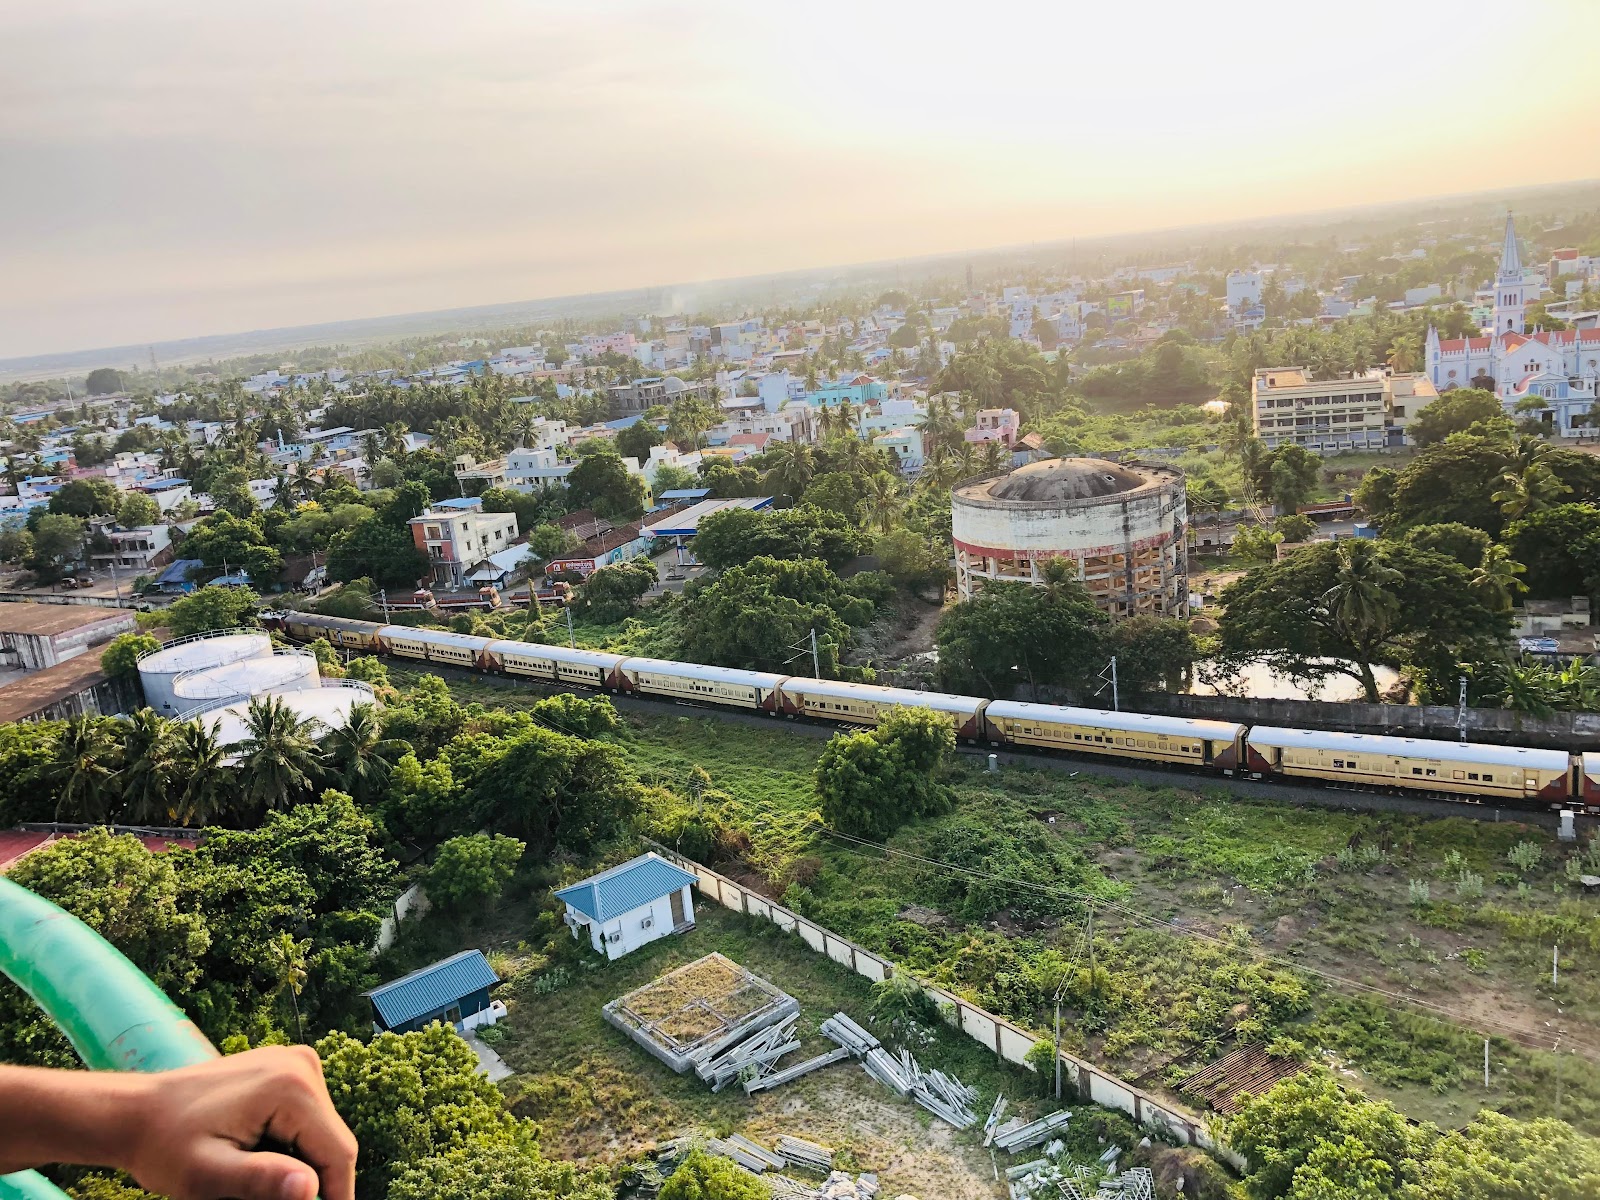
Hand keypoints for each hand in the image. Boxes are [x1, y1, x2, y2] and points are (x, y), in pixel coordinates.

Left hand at [121, 1046, 356, 1199]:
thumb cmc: (164, 1146)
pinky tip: (253, 1158)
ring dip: (298, 1166)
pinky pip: (305, 1120)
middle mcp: (302, 1066)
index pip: (338, 1153)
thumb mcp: (207, 1176)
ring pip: (320, 1134)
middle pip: (331, 1143)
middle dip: (310, 1181)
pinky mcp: (286, 1070)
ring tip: (249, 1180)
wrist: (135, 1112)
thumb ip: (259, 1182)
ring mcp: (295, 1064)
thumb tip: (310, 1189)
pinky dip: (288, 1147)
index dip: (336, 1197)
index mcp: (291, 1087)